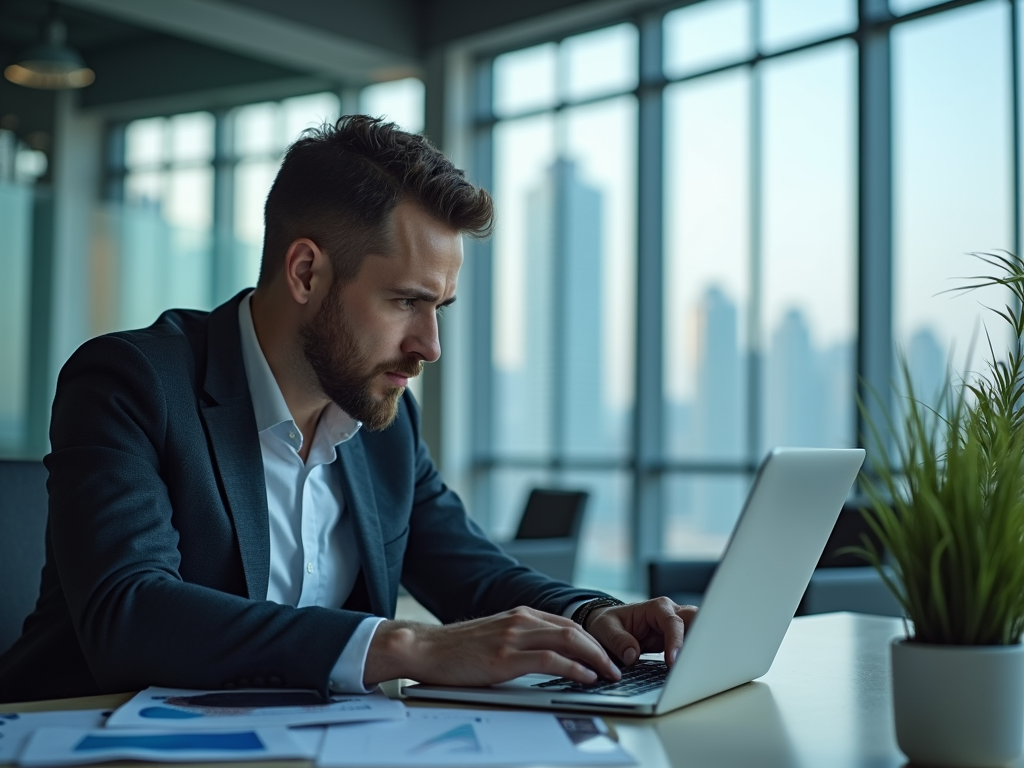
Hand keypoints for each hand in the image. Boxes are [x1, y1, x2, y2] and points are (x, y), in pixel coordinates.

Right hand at [363, 606, 621, 686]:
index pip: (568, 623)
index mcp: (520, 615)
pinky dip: (574, 667)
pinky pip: (550, 659)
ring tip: (609, 674)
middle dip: (601, 648)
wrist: (425, 648)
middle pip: (575, 629)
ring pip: (568, 640)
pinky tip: (585, 677)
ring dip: (595, 658)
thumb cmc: (456, 649)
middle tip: (616, 667)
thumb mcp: (495, 637)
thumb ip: (521, 641)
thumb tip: (548, 658)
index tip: (607, 656)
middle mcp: (521, 620)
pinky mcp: (505, 656)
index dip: (592, 640)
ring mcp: (513, 636)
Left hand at [584, 598, 697, 667]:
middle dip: (700, 638)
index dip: (676, 641)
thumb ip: (618, 641)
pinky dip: (693, 657)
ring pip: (698, 632)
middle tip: (697, 662)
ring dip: (699, 649)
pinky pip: (690, 647)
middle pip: (695, 621)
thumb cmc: (606, 623)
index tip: (673, 661)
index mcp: (655, 608)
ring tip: (697, 669)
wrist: (607, 627)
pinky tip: (692, 671)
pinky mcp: (676, 641)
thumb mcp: (604, 629)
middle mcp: (670, 614)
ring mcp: (675, 628)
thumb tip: (632, 655)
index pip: (673, 622)